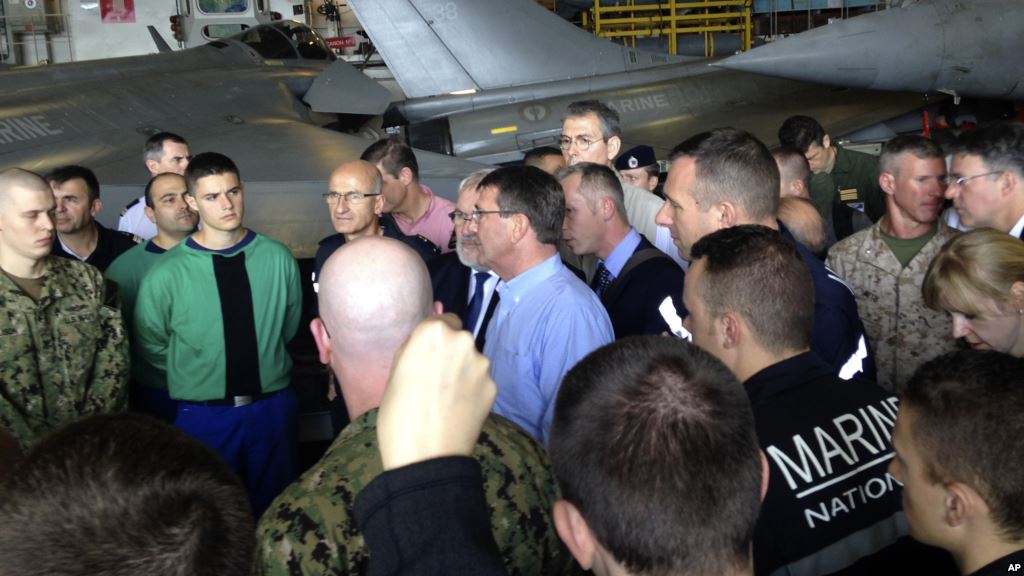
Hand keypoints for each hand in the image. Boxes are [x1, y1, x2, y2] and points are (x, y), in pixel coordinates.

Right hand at [378, 315, 495, 469]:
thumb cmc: (398, 415)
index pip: (442, 319)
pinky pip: (481, 382)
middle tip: (436, 380)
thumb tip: (428, 338)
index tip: (427, 357)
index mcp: (433, 332)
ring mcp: (482, 365)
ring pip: (472, 360)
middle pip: (460, 339)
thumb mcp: (394, 373)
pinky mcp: (494, 387)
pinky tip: (459, 410)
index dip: (434, 339)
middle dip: (451, 354)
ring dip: (463, 372)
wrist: (425, 457)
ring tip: (447, 399)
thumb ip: (415, 349)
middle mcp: (463, 341)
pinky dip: (473, 391)